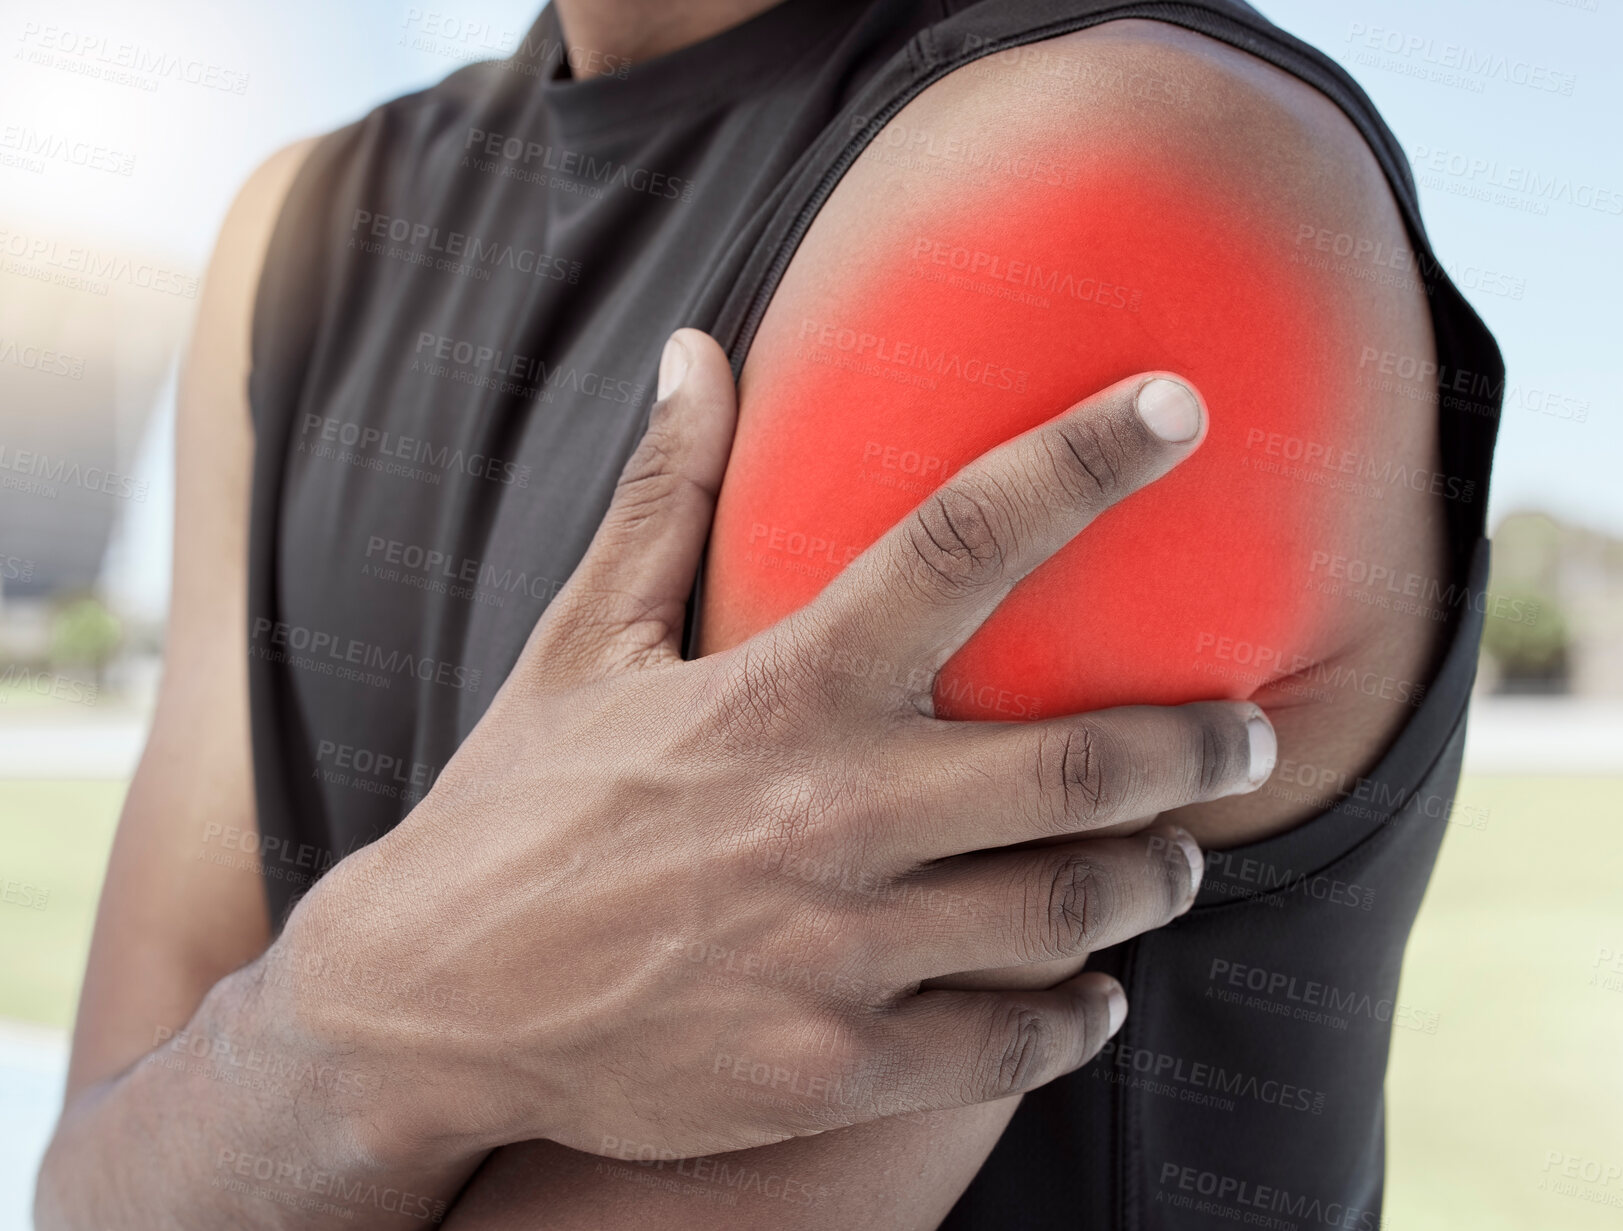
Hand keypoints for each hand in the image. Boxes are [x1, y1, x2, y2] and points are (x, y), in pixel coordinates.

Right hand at [270, 329, 1272, 1169]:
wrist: (430, 1004)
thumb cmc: (519, 808)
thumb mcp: (579, 644)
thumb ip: (661, 500)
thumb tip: (693, 349)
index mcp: (778, 692)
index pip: (958, 546)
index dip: (1080, 463)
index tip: (1178, 410)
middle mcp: (827, 814)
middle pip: (1083, 766)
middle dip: (1200, 748)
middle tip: (1245, 735)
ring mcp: (834, 953)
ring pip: (1070, 911)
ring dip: (1150, 879)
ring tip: (1166, 861)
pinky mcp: (828, 1067)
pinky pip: (1012, 1042)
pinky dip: (1078, 1014)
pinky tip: (1088, 992)